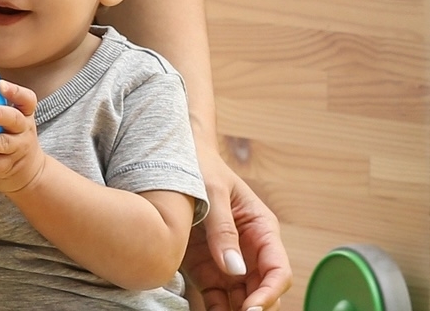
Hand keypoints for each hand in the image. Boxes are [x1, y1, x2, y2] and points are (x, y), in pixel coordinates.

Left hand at [0, 80, 43, 194]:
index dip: (14, 91)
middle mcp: (24, 129)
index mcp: (24, 114)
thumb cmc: (9, 136)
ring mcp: (19, 148)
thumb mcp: (7, 121)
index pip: (26, 99)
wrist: (30, 172)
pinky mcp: (11, 166)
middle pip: (14, 118)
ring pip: (3, 143)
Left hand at [183, 148, 291, 310]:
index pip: (278, 270)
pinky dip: (215, 310)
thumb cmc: (201, 167)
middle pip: (262, 291)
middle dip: (253, 308)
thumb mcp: (213, 191)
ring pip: (241, 299)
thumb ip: (223, 228)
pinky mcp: (206, 269)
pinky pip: (216, 297)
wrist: (175, 158)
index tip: (252, 307)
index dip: (269, 293)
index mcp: (262, 230)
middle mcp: (250, 251)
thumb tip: (234, 269)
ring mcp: (228, 263)